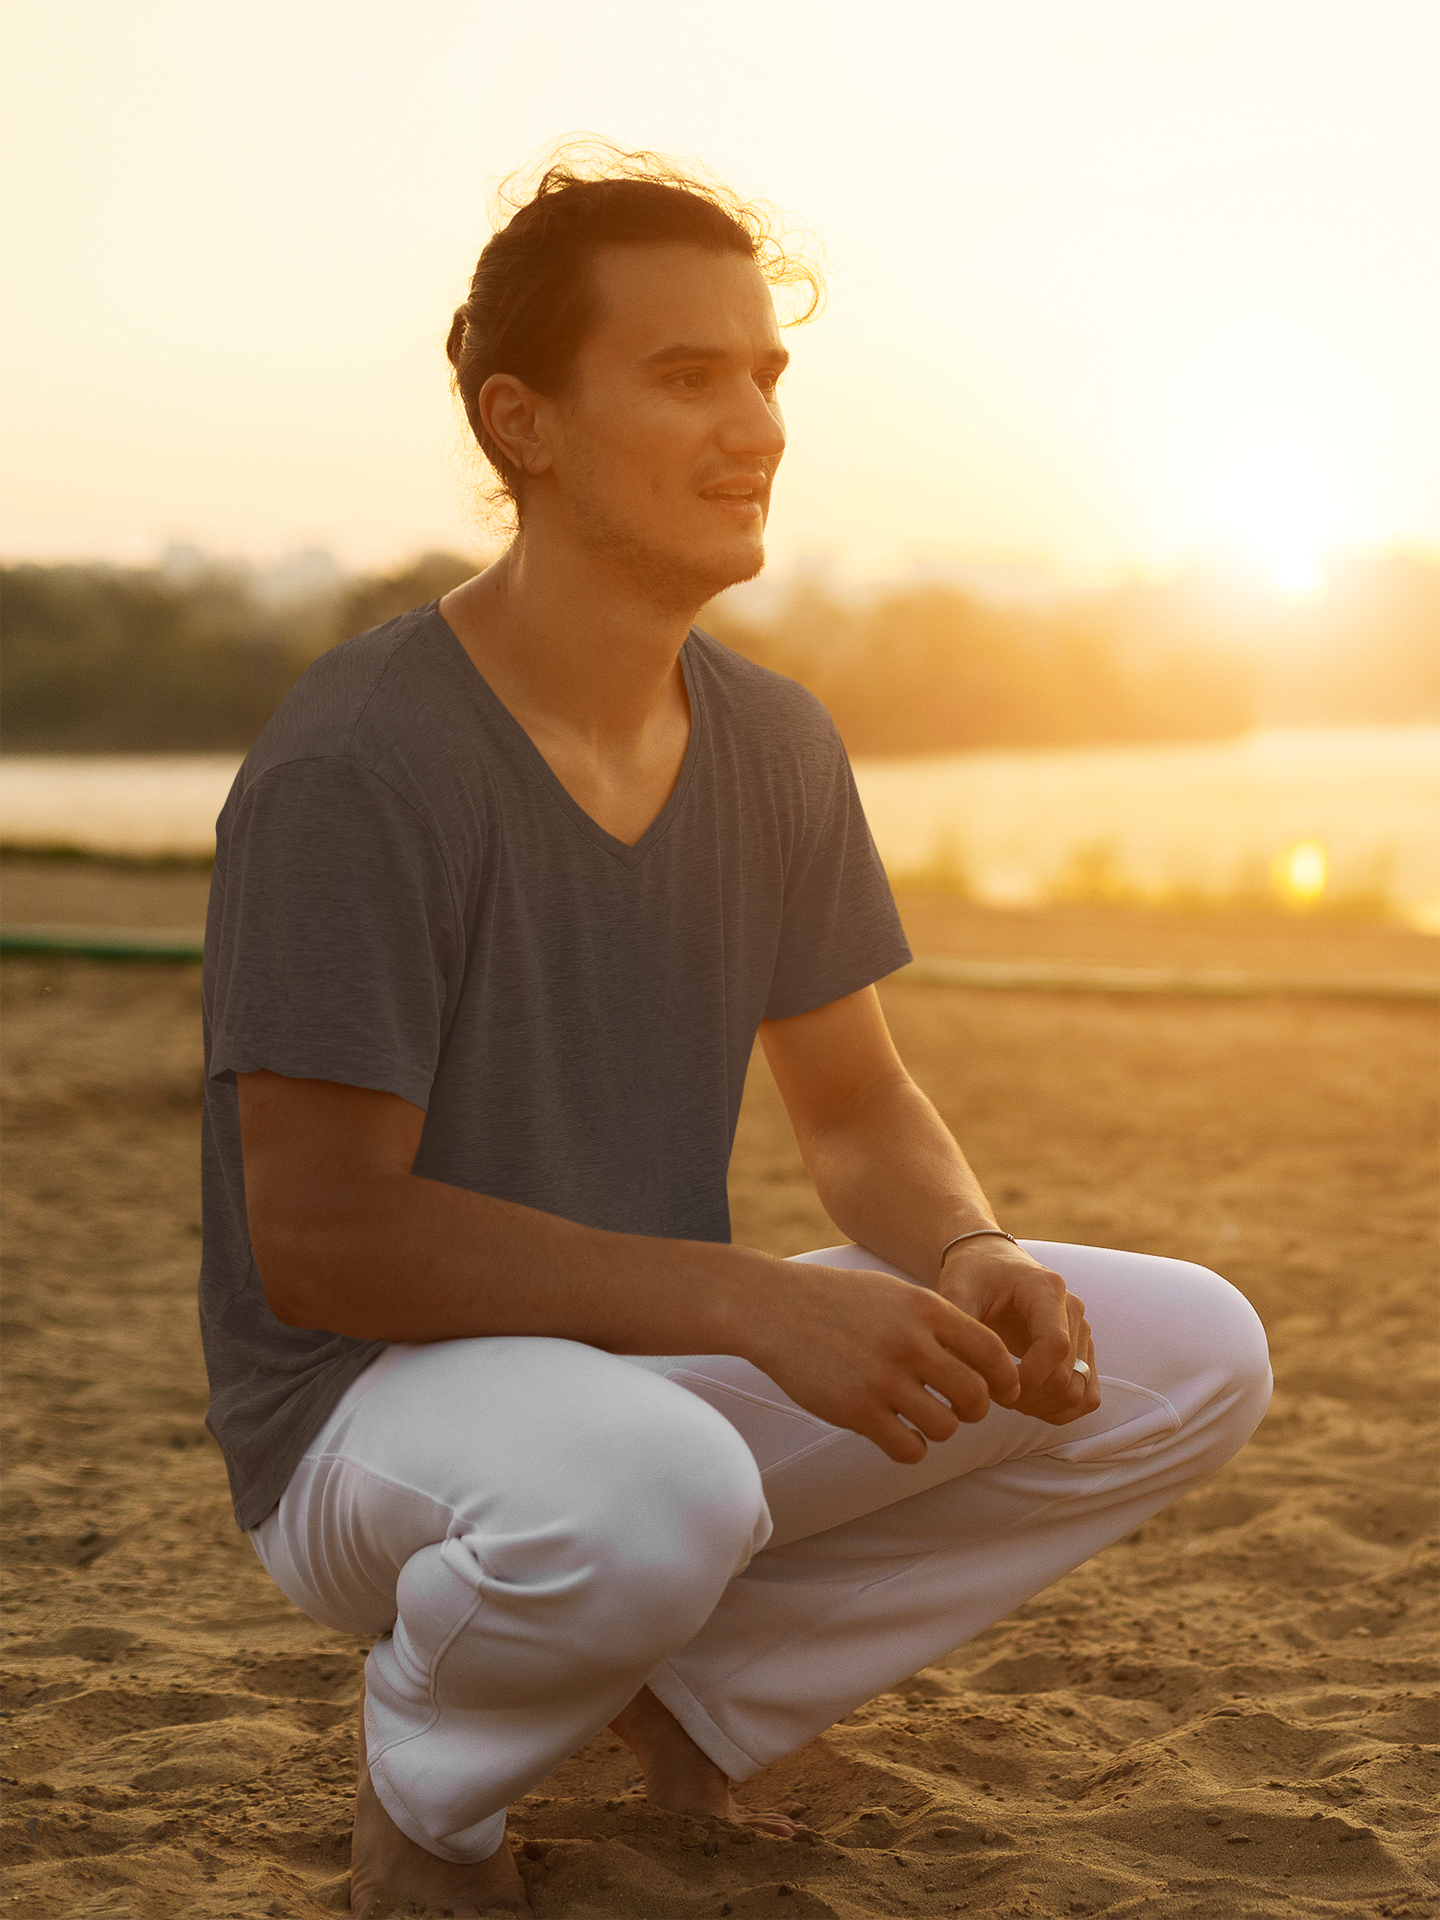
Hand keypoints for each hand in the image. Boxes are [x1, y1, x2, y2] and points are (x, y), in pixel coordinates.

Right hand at [746, 1262, 1025, 1464]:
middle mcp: (910, 1343)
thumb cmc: (838, 1300)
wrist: (773, 1307)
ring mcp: (882, 1378)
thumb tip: (986, 1358)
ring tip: (921, 1419)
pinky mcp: (855, 1410)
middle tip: (959, 1409)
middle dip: (975, 1410)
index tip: (1004, 1393)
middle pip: (976, 1396)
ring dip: (941, 1430)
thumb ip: (938, 1321)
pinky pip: (909, 1448)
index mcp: (926, 1309)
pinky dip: (912, 1448)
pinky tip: (898, 1434)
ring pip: (946, 1428)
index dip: (1007, 1379)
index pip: (993, 1352)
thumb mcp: (895, 1293)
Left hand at [937, 1237, 1098, 1425]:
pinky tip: (1026, 1403)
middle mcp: (1073, 1311)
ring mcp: (1082, 1333)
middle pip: (1066, 1376)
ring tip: (1006, 1397)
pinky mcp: (1081, 1351)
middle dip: (1025, 1396)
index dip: (1027, 1378)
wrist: (990, 1261)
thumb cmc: (974, 1273)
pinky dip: (1060, 1410)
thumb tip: (961, 1373)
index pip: (1056, 1347)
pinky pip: (1087, 1395)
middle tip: (989, 1393)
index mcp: (1047, 1290)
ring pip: (1079, 1392)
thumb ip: (958, 1326)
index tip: (991, 1384)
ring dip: (1042, 1407)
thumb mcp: (957, 1290)